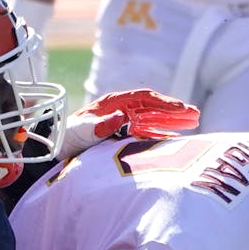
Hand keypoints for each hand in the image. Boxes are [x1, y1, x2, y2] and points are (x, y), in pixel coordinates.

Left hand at [56, 89, 199, 160]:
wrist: (53, 150)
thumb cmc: (64, 138)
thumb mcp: (79, 131)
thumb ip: (97, 126)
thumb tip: (119, 118)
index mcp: (112, 104)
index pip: (143, 99)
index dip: (163, 103)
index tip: (181, 109)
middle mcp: (119, 111)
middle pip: (152, 107)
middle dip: (174, 111)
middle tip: (195, 116)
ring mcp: (121, 124)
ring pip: (152, 119)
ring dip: (172, 121)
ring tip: (193, 124)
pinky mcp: (121, 137)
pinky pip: (145, 134)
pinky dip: (160, 136)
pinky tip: (174, 139)